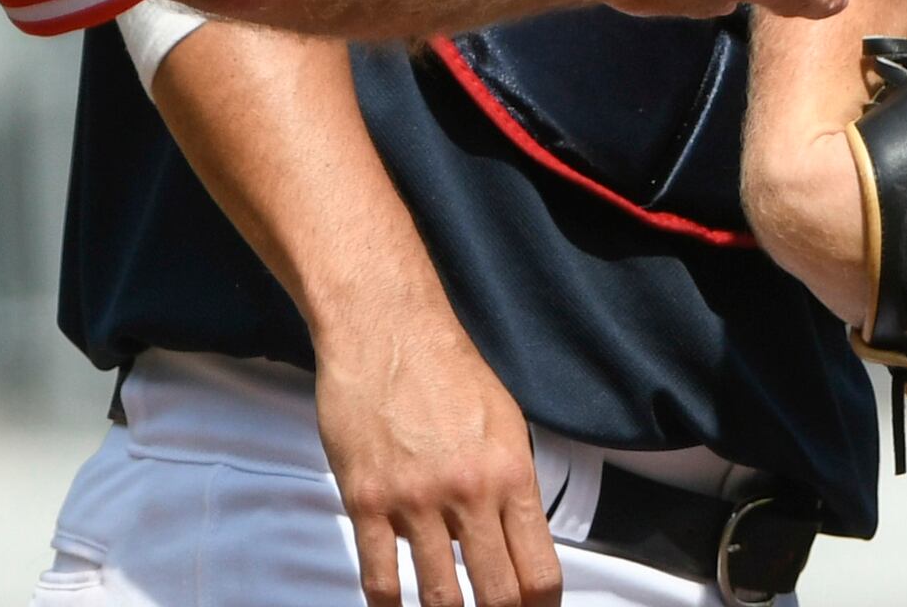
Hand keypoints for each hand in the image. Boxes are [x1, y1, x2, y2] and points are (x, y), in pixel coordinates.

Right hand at [318, 307, 561, 606]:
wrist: (384, 328)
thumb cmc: (444, 368)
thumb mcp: (504, 422)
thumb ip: (512, 485)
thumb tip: (518, 541)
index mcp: (510, 474)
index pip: (540, 571)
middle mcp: (468, 493)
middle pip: (498, 595)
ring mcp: (414, 500)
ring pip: (440, 597)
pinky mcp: (366, 499)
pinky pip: (380, 576)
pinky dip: (390, 606)